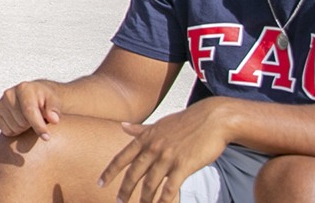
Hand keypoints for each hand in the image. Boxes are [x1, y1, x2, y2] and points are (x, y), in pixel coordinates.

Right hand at [0, 79, 66, 139]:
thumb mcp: (55, 101)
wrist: (33, 95)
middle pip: (21, 122)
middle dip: (32, 126)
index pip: (29, 110)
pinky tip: (21, 122)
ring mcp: (1, 103)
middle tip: (38, 120)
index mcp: (24, 88)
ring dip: (24, 129)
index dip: (38, 126)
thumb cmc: (45, 99)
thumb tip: (53, 119)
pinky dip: (15, 131)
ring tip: (29, 120)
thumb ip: (55, 109)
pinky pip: (6, 130)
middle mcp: (9, 93)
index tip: (47, 137)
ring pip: (14, 127)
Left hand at [99, 98, 234, 202]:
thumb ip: (141, 129)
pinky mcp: (184, 165)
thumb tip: (122, 126)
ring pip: (150, 183)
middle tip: (119, 201)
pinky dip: (163, 199)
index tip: (100, 183)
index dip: (110, 172)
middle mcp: (153, 148)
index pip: (122, 158)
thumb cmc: (187, 121)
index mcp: (146, 138)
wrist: (213, 119)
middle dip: (125, 190)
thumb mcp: (160, 123)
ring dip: (144, 198)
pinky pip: (170, 188)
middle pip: (134, 174)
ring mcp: (168, 157)